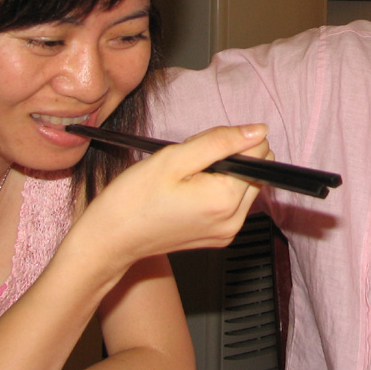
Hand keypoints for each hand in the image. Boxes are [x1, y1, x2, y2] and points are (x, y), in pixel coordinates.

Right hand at [78, 124, 267, 273]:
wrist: (110, 239)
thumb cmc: (133, 198)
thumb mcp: (174, 158)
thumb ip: (220, 141)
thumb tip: (259, 131)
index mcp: (226, 200)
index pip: (259, 152)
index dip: (230, 140)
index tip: (200, 149)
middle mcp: (234, 220)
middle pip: (257, 169)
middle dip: (229, 157)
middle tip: (190, 164)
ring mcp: (228, 232)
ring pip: (246, 184)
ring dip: (224, 173)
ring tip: (186, 179)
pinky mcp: (220, 237)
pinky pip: (233, 203)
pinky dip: (217, 190)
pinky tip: (188, 192)